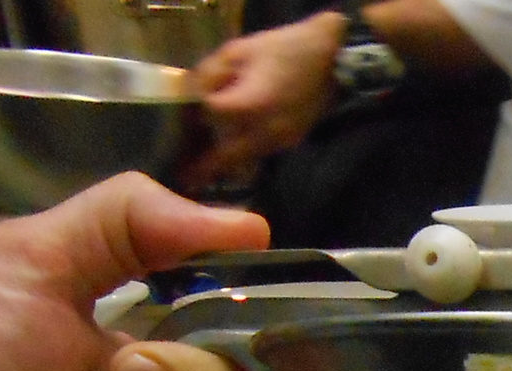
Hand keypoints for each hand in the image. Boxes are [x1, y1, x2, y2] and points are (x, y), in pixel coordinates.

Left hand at [187, 13, 348, 186]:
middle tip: (184, 179)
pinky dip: (241, 157)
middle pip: (227, 157)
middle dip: (205, 169)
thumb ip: (210, 75)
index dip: (193, 120)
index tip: (178, 126)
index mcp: (250, 103)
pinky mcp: (288, 143)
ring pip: (244, 160)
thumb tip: (189, 96)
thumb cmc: (282, 49)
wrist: (332, 62)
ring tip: (201, 171)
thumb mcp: (237, 51)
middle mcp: (265, 130)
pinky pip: (258, 155)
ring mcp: (279, 140)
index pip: (211, 118)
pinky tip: (229, 152)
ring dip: (223, 166)